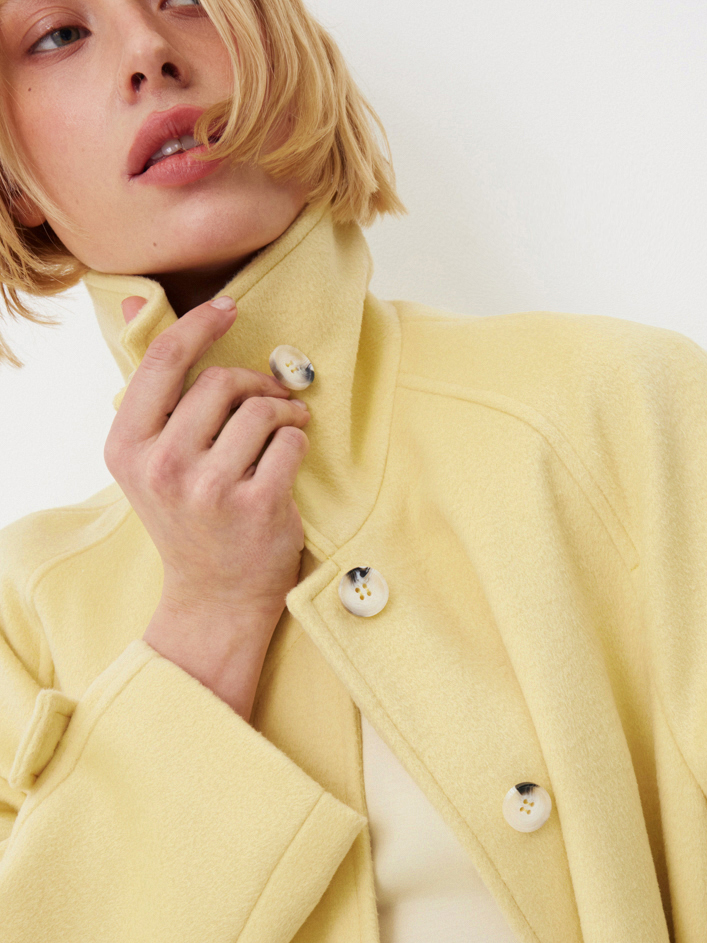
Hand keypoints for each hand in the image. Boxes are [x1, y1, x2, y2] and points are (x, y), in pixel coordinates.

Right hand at [105, 294, 310, 623]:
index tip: (229, 308)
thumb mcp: (150, 459)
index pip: (164, 360)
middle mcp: (163, 466)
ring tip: (289, 425)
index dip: (201, 323)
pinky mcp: (258, 505)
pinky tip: (290, 456)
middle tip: (273, 396)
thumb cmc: (189, 518)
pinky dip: (297, 441)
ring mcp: (211, 488)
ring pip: (260, 410)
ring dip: (284, 411)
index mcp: (127, 446)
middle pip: (220, 382)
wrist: (215, 597)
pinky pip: (290, 442)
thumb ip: (151, 389)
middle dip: (255, 382)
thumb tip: (136, 300)